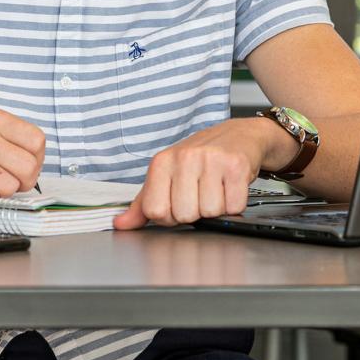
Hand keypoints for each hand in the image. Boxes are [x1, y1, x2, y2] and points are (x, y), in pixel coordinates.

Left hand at [113, 117, 297, 229]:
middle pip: (184, 215)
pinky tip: (230, 186)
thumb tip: (121, 224)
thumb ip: (143, 204)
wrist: (238, 135)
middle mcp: (184, 157)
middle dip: (196, 212)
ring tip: (217, 188)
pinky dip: (235, 203)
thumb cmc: (200, 158)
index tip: (178, 202)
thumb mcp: (167, 175)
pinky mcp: (235, 166)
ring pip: (210, 212)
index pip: (155, 211)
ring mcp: (210, 160)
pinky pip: (233, 206)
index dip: (169, 216)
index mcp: (162, 162)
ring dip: (217, 207)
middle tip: (201, 193)